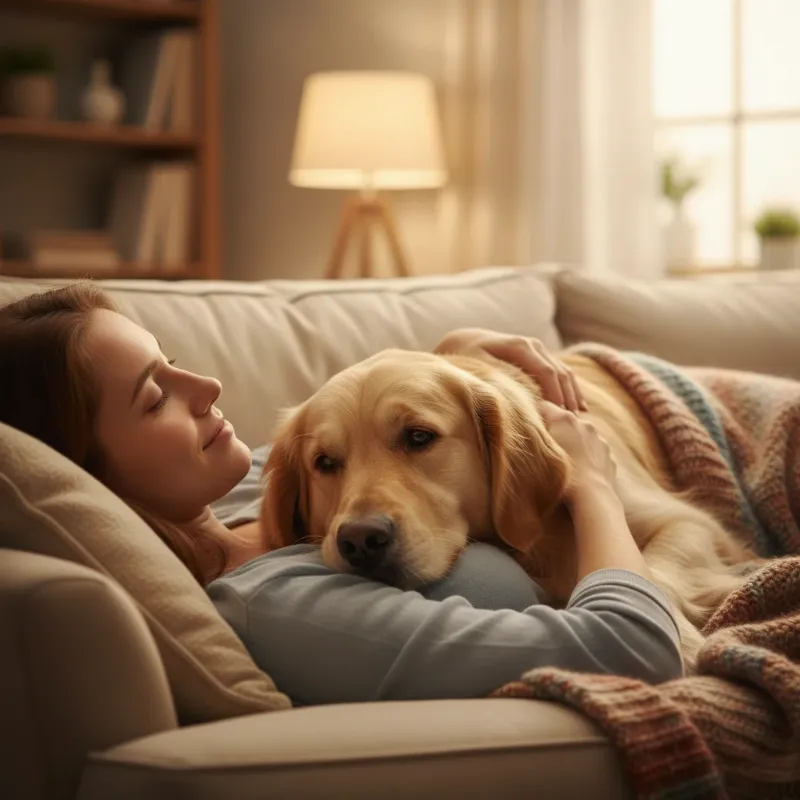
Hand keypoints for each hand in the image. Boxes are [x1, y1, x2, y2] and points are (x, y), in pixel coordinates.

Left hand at [434, 328, 586, 412]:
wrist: (464, 341)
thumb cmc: (466, 359)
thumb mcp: (477, 368)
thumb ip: (498, 378)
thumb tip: (522, 395)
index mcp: (520, 347)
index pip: (546, 372)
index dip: (556, 395)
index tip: (562, 416)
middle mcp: (533, 345)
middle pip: (559, 373)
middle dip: (568, 398)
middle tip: (573, 423)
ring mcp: (538, 349)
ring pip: (564, 372)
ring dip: (572, 394)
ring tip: (578, 418)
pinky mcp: (538, 356)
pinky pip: (561, 372)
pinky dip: (570, 389)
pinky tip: (578, 406)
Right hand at [539, 401, 616, 503]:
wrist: (592, 497)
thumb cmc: (561, 474)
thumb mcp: (540, 452)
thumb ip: (533, 435)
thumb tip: (528, 427)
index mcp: (564, 419)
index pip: (544, 406)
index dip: (535, 415)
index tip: (529, 428)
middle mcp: (584, 423)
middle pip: (564, 421)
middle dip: (556, 430)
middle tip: (547, 448)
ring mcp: (599, 438)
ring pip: (581, 435)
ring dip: (573, 443)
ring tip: (566, 463)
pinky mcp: (609, 454)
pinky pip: (594, 450)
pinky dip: (586, 456)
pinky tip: (580, 471)